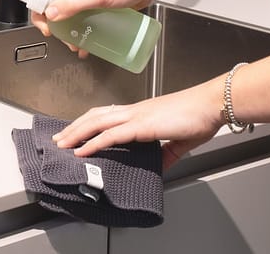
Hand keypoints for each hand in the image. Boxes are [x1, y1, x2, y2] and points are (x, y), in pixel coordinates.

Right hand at [0, 0, 170, 35]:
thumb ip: (74, 5)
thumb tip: (52, 15)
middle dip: (42, 16)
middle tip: (49, 30)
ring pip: (61, 11)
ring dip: (61, 28)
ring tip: (72, 42)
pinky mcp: (93, 3)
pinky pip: (77, 18)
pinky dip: (76, 32)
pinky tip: (84, 44)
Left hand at [52, 79, 224, 169]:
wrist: (211, 104)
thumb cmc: (199, 116)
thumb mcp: (179, 140)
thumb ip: (167, 153)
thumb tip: (159, 166)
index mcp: (140, 113)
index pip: (106, 115)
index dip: (87, 122)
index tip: (74, 132)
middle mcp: (133, 111)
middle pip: (94, 116)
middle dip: (74, 128)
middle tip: (58, 139)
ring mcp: (136, 116)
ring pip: (96, 123)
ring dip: (76, 134)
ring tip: (62, 145)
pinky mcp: (141, 125)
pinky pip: (111, 135)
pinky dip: (93, 142)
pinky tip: (82, 150)